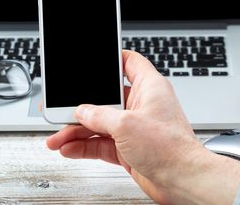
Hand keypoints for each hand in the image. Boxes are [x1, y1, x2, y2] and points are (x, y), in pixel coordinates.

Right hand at [47, 50, 239, 203]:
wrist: (183, 181)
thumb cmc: (171, 148)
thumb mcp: (127, 125)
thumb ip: (100, 115)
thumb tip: (82, 111)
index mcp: (149, 87)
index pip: (130, 62)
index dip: (112, 58)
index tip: (93, 60)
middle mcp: (141, 105)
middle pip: (105, 98)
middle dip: (81, 105)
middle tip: (61, 108)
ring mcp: (134, 128)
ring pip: (99, 124)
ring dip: (77, 131)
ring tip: (57, 137)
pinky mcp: (129, 148)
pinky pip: (101, 143)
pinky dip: (84, 146)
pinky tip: (69, 148)